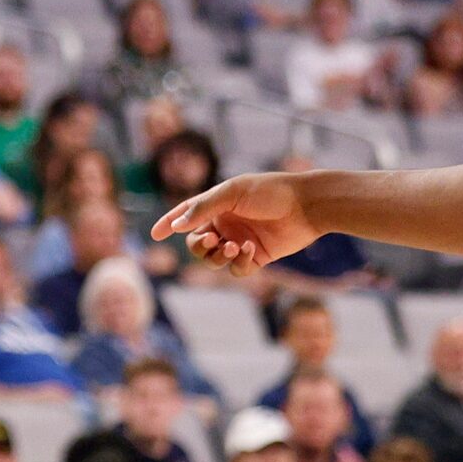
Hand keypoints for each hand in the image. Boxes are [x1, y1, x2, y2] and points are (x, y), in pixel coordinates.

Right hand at [151, 174, 320, 278]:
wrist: (307, 206)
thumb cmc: (270, 192)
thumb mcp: (232, 193)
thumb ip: (202, 209)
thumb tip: (177, 226)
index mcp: (217, 205)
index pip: (186, 215)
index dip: (169, 223)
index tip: (155, 234)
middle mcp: (226, 224)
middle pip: (197, 244)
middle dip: (198, 245)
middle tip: (212, 239)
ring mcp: (240, 242)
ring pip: (214, 260)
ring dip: (217, 256)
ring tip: (233, 246)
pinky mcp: (256, 258)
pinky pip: (236, 269)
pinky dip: (239, 262)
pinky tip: (251, 250)